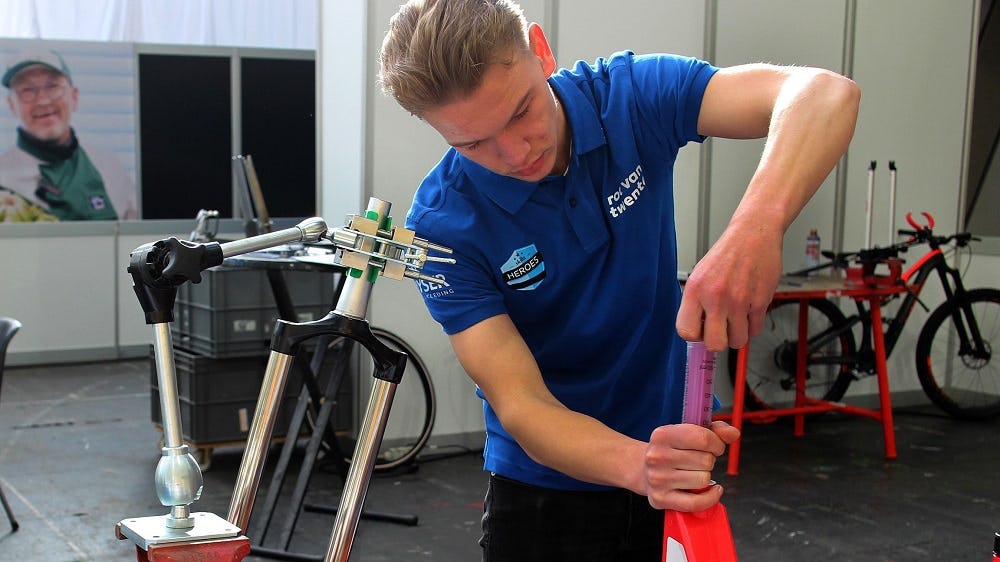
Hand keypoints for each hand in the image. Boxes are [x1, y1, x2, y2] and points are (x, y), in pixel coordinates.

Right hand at [642, 421, 740, 510]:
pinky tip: (713, 490)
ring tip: (694, 473)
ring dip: (705, 477)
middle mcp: (657, 456)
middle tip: (699, 461)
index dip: (717, 444)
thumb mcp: (689, 432)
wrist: (643, 469)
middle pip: (706, 460)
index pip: (703, 438)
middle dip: (709, 460)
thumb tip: (733, 433)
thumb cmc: (672, 449)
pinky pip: (696, 503)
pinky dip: (711, 498)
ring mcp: (657, 479)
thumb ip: (715, 429)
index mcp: (662, 435)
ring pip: (703, 479)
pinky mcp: (660, 499)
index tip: (714, 447)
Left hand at [676, 219, 781, 350]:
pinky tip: (749, 310)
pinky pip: (756, 330)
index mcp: (695, 290)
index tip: (701, 332)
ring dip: (738, 334)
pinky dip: (753, 325)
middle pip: (714, 344)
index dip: (695, 336)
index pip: (686, 331)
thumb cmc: (726, 255)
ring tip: (736, 319)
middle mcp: (715, 296)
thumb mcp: (700, 275)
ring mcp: (739, 300)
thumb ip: (696, 303)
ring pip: (738, 341)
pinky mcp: (760, 301)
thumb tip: (696, 332)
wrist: (753, 235)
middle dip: (718, 342)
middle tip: (721, 331)